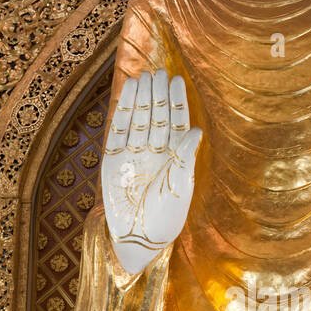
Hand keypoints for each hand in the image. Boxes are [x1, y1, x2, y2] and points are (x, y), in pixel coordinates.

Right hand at [101, 69, 200, 275]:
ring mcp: (134, 154)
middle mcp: (155, 152)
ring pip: (139, 118)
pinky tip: (129, 91)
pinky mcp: (114, 159)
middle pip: (157, 116)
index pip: (177, 123)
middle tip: (158, 71)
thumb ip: (184, 158)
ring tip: (144, 76)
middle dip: (158, 94)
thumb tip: (196, 130)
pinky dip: (124, 110)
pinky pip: (119, 129)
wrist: (138, 238)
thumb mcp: (180, 188)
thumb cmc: (165, 218)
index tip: (176, 80)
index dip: (177, 101)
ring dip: (142, 98)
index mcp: (176, 158)